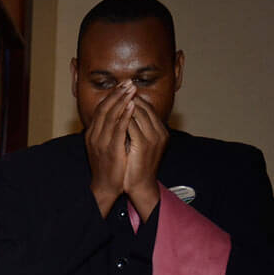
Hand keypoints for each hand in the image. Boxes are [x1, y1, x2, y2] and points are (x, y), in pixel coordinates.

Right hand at [83, 81, 133, 216]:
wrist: (105, 187)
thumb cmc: (109, 167)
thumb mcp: (106, 146)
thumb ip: (109, 132)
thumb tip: (119, 117)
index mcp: (92, 134)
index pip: (100, 109)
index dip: (111, 96)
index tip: (122, 86)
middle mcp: (94, 136)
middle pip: (104, 109)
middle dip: (117, 94)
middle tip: (128, 82)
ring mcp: (101, 142)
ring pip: (110, 115)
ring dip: (122, 100)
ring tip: (132, 89)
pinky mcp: (111, 148)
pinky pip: (118, 128)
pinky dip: (125, 115)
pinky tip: (132, 105)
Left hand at [123, 98, 167, 218]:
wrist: (140, 186)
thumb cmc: (136, 166)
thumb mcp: (138, 145)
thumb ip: (136, 131)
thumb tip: (126, 117)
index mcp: (160, 130)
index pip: (147, 107)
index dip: (134, 98)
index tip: (121, 91)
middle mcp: (160, 131)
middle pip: (144, 106)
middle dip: (129, 96)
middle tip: (118, 88)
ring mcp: (153, 137)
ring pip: (139, 113)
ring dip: (126, 103)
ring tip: (114, 96)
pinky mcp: (144, 144)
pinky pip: (132, 125)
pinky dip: (123, 117)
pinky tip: (113, 113)